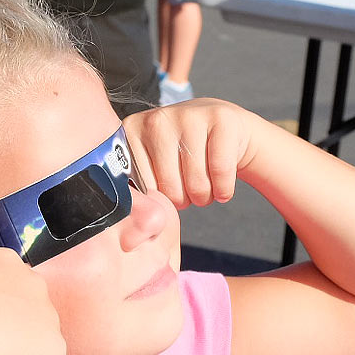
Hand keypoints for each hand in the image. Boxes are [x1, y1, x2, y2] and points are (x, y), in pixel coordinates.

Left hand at [124, 99, 257, 209]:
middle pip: (170, 191)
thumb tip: (128, 239)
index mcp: (131, 133)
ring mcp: (188, 115)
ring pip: (196, 185)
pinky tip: (220, 179)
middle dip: (184, 199)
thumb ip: (135, 194)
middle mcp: (156, 120)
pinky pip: (221, 173)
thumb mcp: (152, 171)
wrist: (225, 130)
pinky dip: (224, 188)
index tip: (165, 185)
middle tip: (188, 184)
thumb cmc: (182, 159)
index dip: (160, 201)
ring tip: (204, 181)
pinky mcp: (220, 118)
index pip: (143, 193)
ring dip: (205, 196)